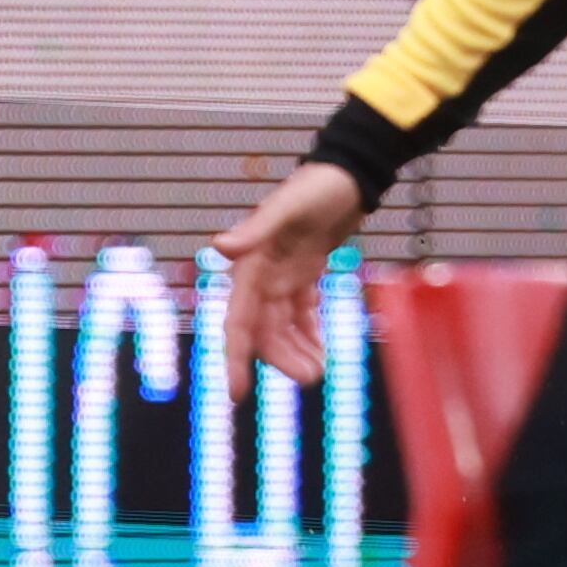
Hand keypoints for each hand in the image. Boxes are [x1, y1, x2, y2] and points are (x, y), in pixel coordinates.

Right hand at [212, 161, 369, 395]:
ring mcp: (283, 275)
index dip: (236, 357)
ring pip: (282, 325)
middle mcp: (262, 275)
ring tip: (319, 371)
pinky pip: (301, 311)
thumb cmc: (316, 187)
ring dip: (296, 350)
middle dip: (281, 358)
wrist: (347, 174)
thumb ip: (255, 229)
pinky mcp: (304, 272)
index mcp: (252, 266)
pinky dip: (308, 332)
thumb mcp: (287, 206)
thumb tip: (219, 246)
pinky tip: (321, 352)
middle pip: (264, 330)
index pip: (239, 321)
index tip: (236, 392)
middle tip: (310, 378)